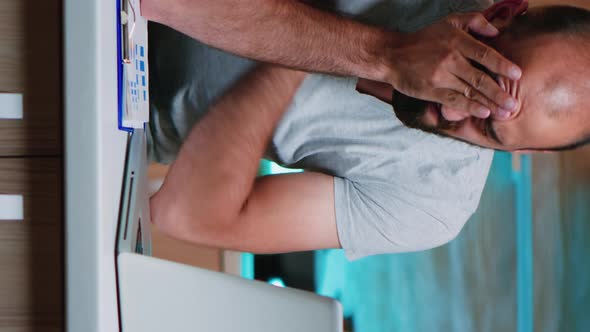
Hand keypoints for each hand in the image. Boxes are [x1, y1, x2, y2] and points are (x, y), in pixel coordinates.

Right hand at [379, 12, 521, 119]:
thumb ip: (474, 21)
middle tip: (514, 104)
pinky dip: (470, 107)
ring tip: (505, 113)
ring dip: (489, 104)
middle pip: (480, 78)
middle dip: (500, 93)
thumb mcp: (448, 22)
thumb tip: (496, 31)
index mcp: (457, 41)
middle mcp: (450, 59)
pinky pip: (454, 100)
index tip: (517, 74)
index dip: (502, 65)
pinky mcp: (430, 90)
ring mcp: (440, 76)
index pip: (485, 54)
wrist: (393, 55)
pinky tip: (483, 113)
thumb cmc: (424, 39)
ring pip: (470, 92)